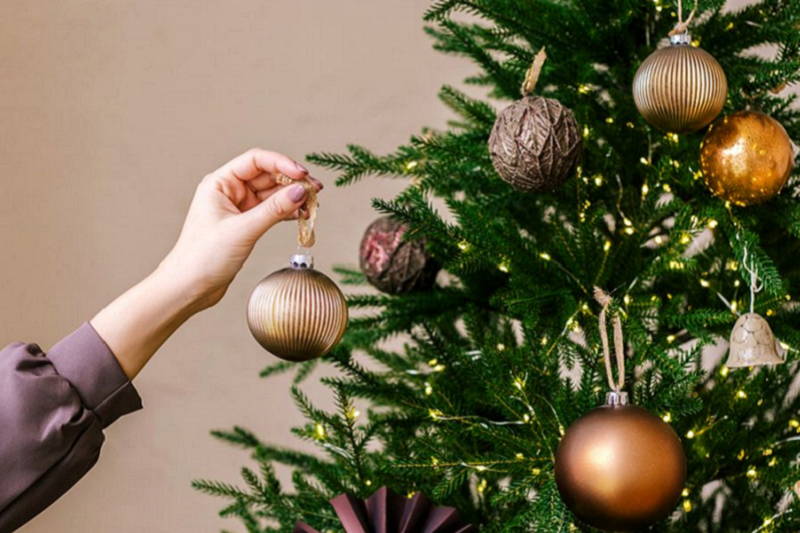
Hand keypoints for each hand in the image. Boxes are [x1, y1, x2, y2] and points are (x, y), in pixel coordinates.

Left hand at [91, 149, 322, 378]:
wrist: (189, 287)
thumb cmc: (203, 257)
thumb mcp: (243, 230)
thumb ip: (274, 209)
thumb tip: (301, 191)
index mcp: (219, 183)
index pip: (256, 161)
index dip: (282, 164)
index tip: (303, 174)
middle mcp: (229, 191)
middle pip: (268, 176)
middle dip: (293, 182)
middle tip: (316, 190)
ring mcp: (238, 208)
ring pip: (272, 195)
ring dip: (293, 198)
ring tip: (313, 205)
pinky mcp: (245, 225)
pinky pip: (271, 212)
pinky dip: (287, 213)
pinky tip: (302, 217)